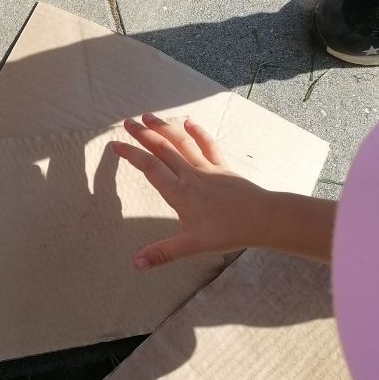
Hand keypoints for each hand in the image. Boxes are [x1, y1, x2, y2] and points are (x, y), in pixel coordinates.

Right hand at [111, 114, 266, 269]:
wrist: (264, 219)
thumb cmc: (228, 232)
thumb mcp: (191, 246)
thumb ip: (162, 253)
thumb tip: (135, 264)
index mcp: (179, 193)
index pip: (150, 167)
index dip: (131, 154)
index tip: (115, 145)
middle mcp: (190, 175)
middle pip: (162, 149)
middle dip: (143, 134)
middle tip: (127, 122)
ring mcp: (207, 168)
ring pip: (182, 143)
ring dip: (164, 128)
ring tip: (149, 116)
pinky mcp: (223, 167)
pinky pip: (208, 145)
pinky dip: (197, 132)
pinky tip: (188, 122)